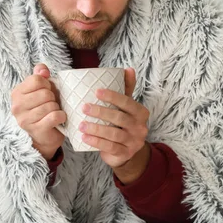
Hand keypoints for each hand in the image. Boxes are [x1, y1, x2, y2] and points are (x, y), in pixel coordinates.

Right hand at [11, 63, 65, 160]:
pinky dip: (61, 116)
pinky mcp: (36, 130)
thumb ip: (40, 75)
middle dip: (53, 98)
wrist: (44, 135)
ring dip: (56, 108)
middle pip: (45, 93)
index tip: (46, 91)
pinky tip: (58, 119)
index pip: (37, 79)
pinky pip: (55, 116)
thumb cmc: (43, 108)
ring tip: (52, 112)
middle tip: (50, 104)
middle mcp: (17, 106)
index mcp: (17, 93)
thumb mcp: (41, 88)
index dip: (47, 84)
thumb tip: (43, 70)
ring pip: (50, 105)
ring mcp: (25, 119)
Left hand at [78, 67, 150, 182]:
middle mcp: (140, 127)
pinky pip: (109, 147)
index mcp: (141, 113)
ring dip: (96, 128)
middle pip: (120, 118)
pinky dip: (96, 142)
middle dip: (101, 111)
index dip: (113, 96)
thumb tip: (128, 69)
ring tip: (81, 124)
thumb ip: (127, 89)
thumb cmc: (123, 125)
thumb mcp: (126, 108)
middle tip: (84, 107)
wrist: (126, 152)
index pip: (128, 102)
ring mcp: (133, 142)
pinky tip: (84, 137)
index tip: (96, 91)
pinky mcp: (124, 154)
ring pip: (114, 134)